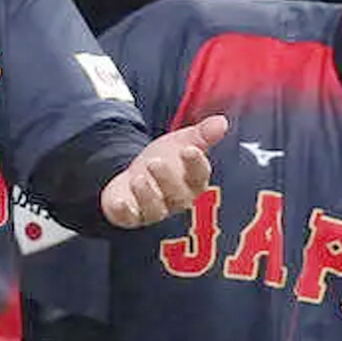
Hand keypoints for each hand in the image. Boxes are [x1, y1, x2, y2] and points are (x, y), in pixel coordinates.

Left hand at [101, 113, 228, 228]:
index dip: (196, 164)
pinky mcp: (132, 216)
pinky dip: (125, 212)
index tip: (189, 149)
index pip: (200, 177)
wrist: (134, 175)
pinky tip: (120, 202)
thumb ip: (201, 134)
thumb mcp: (181, 143)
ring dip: (147, 195)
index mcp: (193, 183)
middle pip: (178, 196)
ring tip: (138, 178)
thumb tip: (222, 121)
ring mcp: (154, 211)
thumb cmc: (164, 161)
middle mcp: (176, 201)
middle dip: (167, 179)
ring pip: (156, 210)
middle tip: (155, 162)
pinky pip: (130, 219)